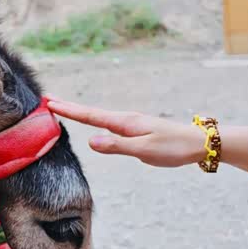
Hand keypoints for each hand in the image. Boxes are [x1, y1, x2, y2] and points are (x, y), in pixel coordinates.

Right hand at [47, 99, 207, 167]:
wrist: (200, 144)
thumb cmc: (174, 148)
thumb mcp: (145, 150)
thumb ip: (118, 146)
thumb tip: (90, 140)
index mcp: (125, 122)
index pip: (90, 116)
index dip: (69, 110)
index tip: (50, 103)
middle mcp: (125, 120)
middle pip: (91, 112)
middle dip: (69, 106)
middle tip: (48, 99)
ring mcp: (130, 124)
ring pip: (98, 116)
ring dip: (79, 112)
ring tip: (63, 108)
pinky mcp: (135, 130)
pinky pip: (107, 123)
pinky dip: (93, 119)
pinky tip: (93, 122)